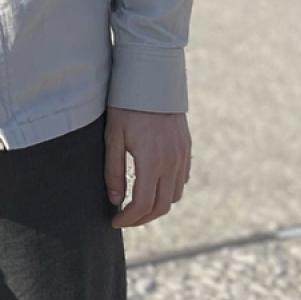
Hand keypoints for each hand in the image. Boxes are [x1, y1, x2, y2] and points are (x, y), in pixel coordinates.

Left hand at [104, 109, 189, 228]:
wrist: (153, 77)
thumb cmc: (127, 105)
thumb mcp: (114, 136)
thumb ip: (114, 171)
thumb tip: (115, 201)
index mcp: (152, 161)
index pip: (143, 204)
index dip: (129, 219)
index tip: (115, 221)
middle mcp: (171, 162)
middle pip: (161, 206)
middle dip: (143, 218)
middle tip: (125, 218)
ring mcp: (182, 156)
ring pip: (175, 195)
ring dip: (157, 205)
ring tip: (138, 204)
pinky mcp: (187, 148)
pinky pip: (182, 179)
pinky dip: (169, 190)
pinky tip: (154, 185)